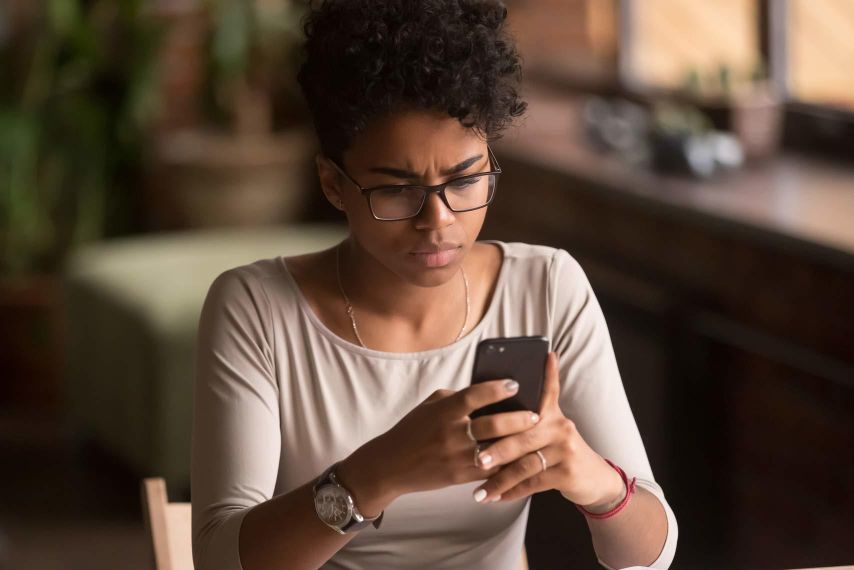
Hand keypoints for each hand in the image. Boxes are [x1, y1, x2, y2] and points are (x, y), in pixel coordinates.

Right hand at [337, 376, 540, 513]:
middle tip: (536, 415)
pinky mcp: (459, 476)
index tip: (515, 384)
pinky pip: (489, 471)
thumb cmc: (412, 430)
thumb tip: (486, 391)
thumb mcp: (430, 406)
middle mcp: (451, 433)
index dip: (497, 389)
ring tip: (534, 437)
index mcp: (444, 410)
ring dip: (518, 444)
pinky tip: (521, 459)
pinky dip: (506, 465)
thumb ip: (456, 398)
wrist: (391, 464)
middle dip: (519, 419)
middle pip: (492, 424)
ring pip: (495, 450)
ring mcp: (456, 456)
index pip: (475, 395)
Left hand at [470, 352, 625, 508]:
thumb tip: (489, 411)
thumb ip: (525, 420)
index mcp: (551, 413)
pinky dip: (513, 491)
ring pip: (525, 464)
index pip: (547, 389)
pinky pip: (534, 482)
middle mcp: (560, 426)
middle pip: (522, 435)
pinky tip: (497, 498)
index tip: (544, 355)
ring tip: (479, 491)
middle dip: (496, 449)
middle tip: (475, 459)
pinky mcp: (568, 472)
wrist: (593, 478)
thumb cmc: (558, 452)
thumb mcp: (549, 430)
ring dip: (500, 479)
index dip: (547, 372)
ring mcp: (565, 448)